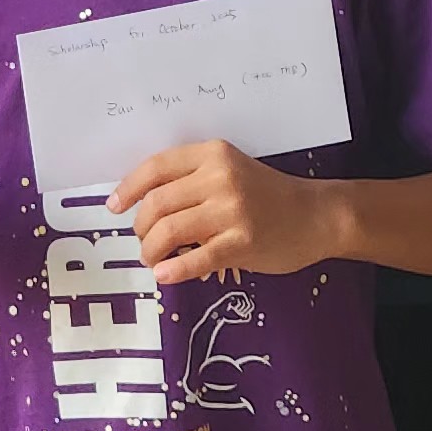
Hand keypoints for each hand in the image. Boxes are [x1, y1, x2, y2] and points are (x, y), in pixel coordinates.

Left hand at [116, 141, 334, 285]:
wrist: (316, 216)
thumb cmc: (267, 195)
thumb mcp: (229, 172)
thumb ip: (191, 180)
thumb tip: (142, 203)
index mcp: (212, 155)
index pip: (156, 168)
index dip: (128, 189)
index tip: (114, 207)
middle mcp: (219, 178)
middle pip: (157, 204)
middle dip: (140, 228)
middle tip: (144, 242)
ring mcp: (231, 211)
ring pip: (169, 231)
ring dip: (150, 250)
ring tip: (152, 260)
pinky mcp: (242, 242)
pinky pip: (196, 259)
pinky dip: (173, 270)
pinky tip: (164, 275)